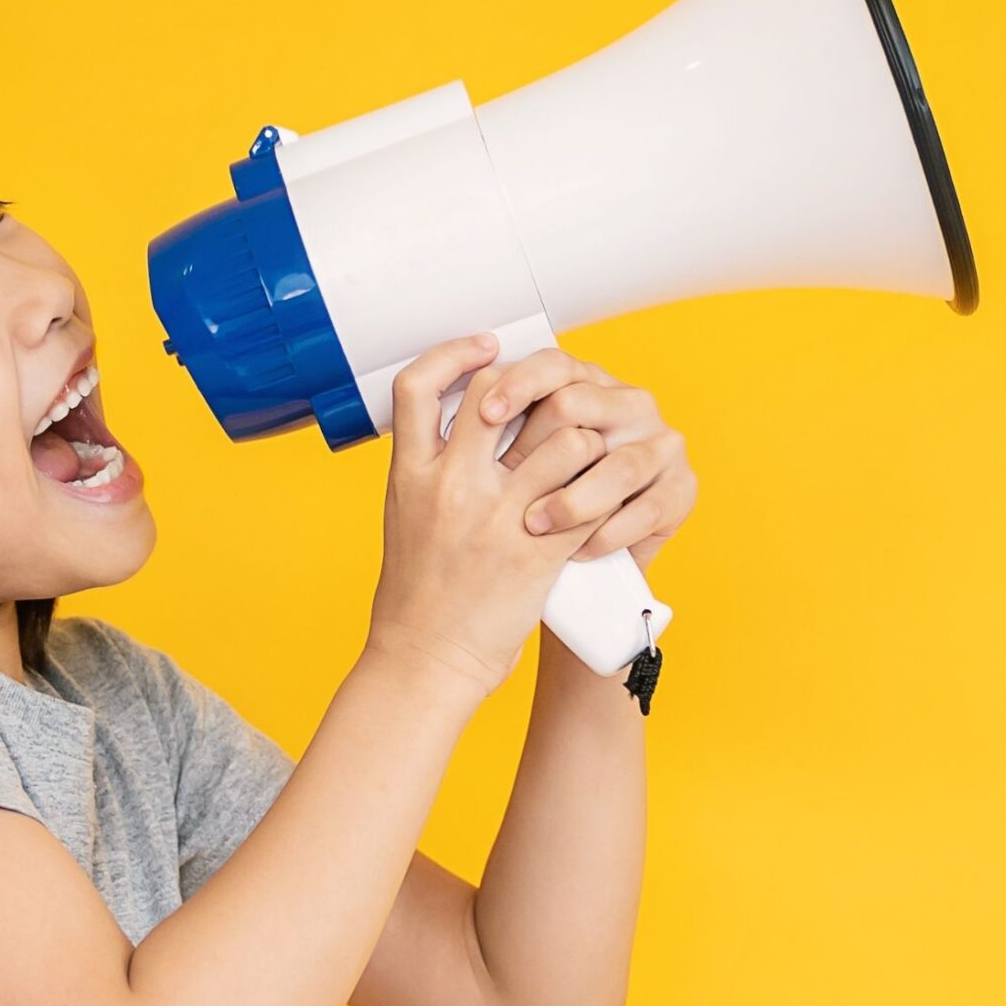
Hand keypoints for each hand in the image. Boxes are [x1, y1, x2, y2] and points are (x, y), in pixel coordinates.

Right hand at [367, 332, 659, 695]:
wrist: (427, 657)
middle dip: (532, 384)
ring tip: (583, 444)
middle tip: (552, 391)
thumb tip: (465, 424)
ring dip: (582, 432)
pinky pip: (588, 492)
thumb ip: (430, 469)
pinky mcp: (539, 550)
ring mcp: (497, 516)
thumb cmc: (417, 593)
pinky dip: (601, 482)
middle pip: (498, 392)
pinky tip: (600, 486)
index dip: (454, 354)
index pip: (419, 385)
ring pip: (562, 432)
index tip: (485, 349)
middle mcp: (451, 486)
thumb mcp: (404, 516)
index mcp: (410, 475)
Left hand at [471, 348, 696, 576]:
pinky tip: (578, 551)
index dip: (518, 383)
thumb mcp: (516, 465)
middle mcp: (628, 405)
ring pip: (618, 464)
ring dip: (571, 501)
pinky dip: (607, 535)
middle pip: (581, 405)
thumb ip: (499, 433)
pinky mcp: (681, 489)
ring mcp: (661, 445)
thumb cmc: (544, 508)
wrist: (588, 570)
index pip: (553, 364)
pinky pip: (647, 509)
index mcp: (587, 386)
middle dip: (536, 449)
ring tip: (535, 525)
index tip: (485, 412)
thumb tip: (453, 415)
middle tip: (505, 487)